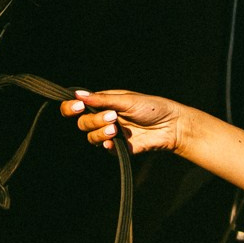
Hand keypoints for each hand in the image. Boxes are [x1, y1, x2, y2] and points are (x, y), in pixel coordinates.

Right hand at [62, 90, 183, 154]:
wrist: (172, 126)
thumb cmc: (152, 107)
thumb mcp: (126, 100)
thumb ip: (102, 99)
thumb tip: (78, 94)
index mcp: (104, 103)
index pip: (78, 106)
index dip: (72, 108)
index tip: (78, 107)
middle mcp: (105, 118)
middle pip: (82, 122)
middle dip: (93, 120)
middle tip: (112, 117)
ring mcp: (111, 133)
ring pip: (91, 137)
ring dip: (100, 132)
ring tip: (116, 129)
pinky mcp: (119, 147)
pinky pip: (105, 148)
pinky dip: (107, 144)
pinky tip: (114, 141)